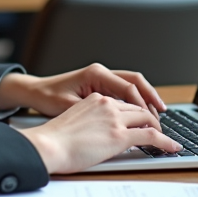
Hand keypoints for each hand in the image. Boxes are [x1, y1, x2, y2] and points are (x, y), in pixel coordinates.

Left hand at [0, 64, 167, 120]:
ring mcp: (101, 77)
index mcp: (96, 74)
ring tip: (158, 114)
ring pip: (132, 85)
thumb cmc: (48, 98)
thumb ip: (96, 115)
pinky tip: (141, 113)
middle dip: (151, 98)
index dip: (143, 106)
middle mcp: (101, 72)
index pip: (128, 88)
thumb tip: (118, 124)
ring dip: (146, 98)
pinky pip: (124, 90)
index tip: (152, 121)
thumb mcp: (71, 108)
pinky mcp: (100, 85)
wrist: (35, 92)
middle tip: (162, 115)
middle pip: (135, 82)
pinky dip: (135, 100)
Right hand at [15, 93, 180, 173]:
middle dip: (151, 119)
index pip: (124, 102)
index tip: (143, 119)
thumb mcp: (74, 121)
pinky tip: (172, 147)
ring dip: (160, 129)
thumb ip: (91, 121)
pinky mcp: (120, 136)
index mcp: (95, 99)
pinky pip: (151, 136)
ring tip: (167, 140)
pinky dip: (165, 141)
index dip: (137, 111)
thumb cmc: (54, 139)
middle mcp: (107, 104)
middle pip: (138, 108)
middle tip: (159, 130)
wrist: (47, 145)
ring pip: (148, 119)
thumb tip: (99, 133)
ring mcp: (114, 119)